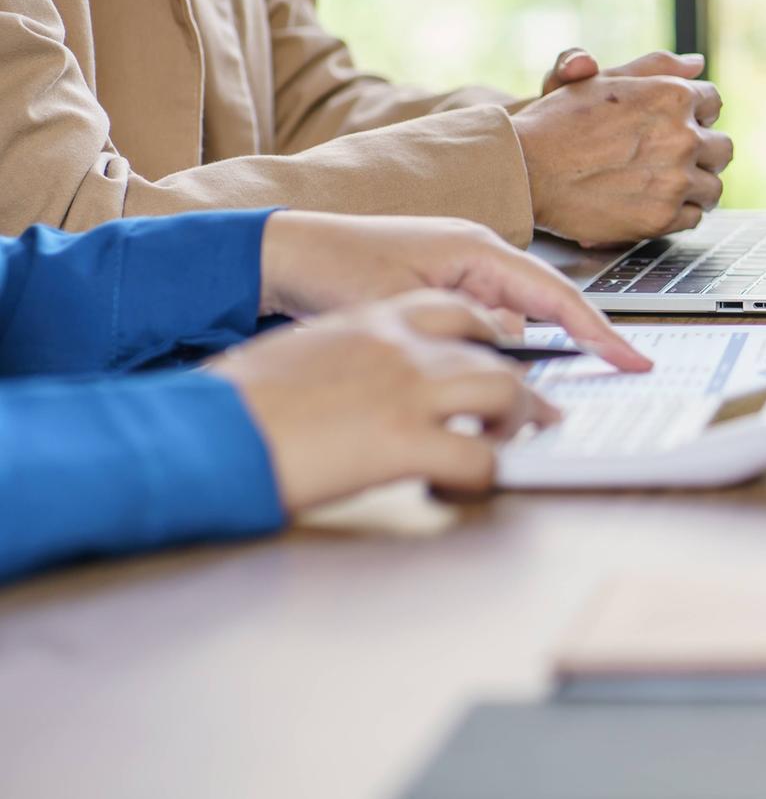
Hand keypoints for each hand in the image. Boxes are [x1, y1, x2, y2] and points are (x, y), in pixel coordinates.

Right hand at [209, 292, 559, 511]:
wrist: (201, 429)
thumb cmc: (234, 404)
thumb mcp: (298, 360)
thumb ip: (348, 361)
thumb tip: (367, 388)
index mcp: (370, 321)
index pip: (457, 311)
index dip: (489, 339)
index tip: (501, 361)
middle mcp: (399, 344)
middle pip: (493, 351)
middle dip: (520, 384)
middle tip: (532, 414)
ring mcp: (407, 388)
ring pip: (504, 390)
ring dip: (519, 421)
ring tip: (510, 446)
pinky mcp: (404, 439)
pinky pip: (480, 457)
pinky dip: (487, 475)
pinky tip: (470, 486)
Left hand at [258, 210, 649, 371]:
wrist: (279, 255)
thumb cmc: (331, 268)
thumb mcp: (402, 307)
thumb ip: (463, 332)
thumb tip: (513, 354)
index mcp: (477, 249)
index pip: (556, 295)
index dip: (599, 331)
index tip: (633, 360)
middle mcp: (478, 257)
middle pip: (545, 310)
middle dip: (576, 347)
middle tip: (605, 384)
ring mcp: (463, 274)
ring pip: (515, 325)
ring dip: (523, 358)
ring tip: (533, 394)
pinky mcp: (445, 292)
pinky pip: (488, 327)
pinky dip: (494, 355)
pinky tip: (486, 381)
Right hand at [512, 49, 734, 246]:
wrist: (525, 170)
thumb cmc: (559, 121)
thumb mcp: (603, 80)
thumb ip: (655, 68)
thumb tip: (697, 64)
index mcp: (672, 96)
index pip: (713, 103)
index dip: (695, 114)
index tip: (678, 124)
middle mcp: (683, 137)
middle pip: (722, 148)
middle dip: (703, 151)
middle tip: (676, 157)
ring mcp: (676, 179)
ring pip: (713, 186)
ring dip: (695, 185)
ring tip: (667, 183)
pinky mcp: (663, 217)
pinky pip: (694, 217)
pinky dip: (679, 212)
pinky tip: (654, 203)